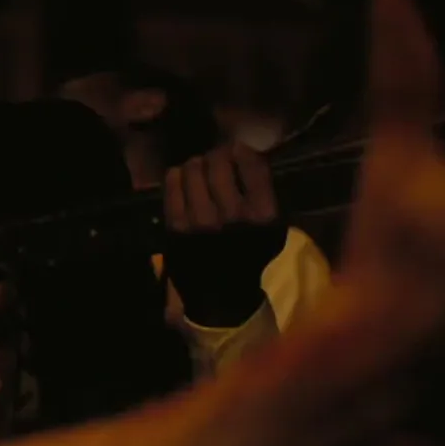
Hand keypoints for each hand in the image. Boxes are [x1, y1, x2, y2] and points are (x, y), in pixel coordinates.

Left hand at [163, 143, 286, 326]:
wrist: (222, 296)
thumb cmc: (250, 256)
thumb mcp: (272, 228)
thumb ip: (263, 189)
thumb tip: (243, 148)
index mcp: (263, 215)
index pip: (250, 161)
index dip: (240, 151)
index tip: (237, 153)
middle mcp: (232, 215)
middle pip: (218, 160)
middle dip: (216, 157)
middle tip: (215, 164)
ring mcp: (200, 221)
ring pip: (192, 167)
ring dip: (196, 165)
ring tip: (200, 174)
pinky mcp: (175, 226)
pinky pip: (172, 181)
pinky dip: (177, 176)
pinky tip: (184, 184)